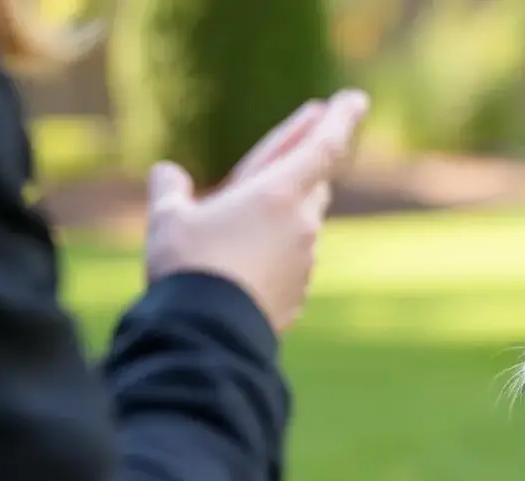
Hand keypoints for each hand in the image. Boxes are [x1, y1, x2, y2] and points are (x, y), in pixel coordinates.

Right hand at [144, 89, 369, 333]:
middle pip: (314, 184)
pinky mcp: (298, 293)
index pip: (324, 147)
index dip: (342, 120)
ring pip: (303, 224)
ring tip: (259, 209)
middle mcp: (301, 224)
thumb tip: (168, 174)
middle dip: (308, 164)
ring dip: (287, 212)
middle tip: (310, 139)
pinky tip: (250, 262)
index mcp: (278, 193)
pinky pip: (292, 262)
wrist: (209, 335)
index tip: (356, 100)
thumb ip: (170, 189)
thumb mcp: (167, 219)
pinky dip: (277, 253)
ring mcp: (304, 262)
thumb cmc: (189, 267)